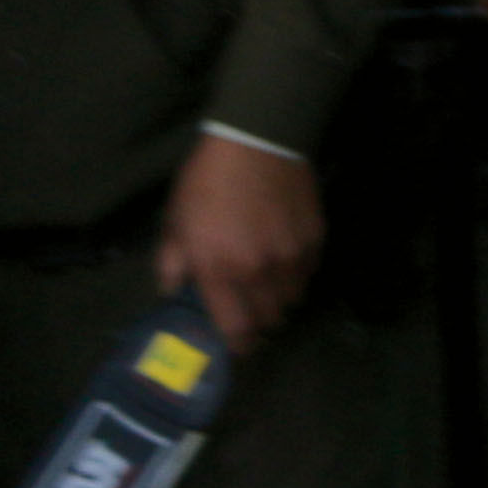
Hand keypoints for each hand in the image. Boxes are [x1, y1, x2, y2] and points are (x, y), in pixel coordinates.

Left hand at [157, 132, 322, 356]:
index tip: (236, 345)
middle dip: (258, 320)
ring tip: (267, 283)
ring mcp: (292, 258)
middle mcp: (258, 272)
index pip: (236, 330)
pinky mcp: (315, 241)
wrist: (257, 142)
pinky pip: (307, 273)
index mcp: (218, 270)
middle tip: (248, 309)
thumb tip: (174, 291)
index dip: (238, 345)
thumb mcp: (176, 221)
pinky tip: (284, 258)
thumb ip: (173, 262)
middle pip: (269, 319)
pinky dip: (296, 274)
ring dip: (278, 298)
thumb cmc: (207, 182)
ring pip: (292, 299)